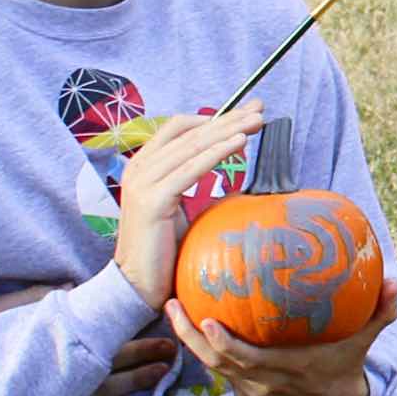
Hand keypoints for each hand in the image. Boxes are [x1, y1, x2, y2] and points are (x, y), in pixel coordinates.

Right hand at [0, 282, 178, 395]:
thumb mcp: (4, 310)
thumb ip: (38, 298)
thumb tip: (71, 286)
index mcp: (54, 344)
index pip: (103, 335)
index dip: (133, 330)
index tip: (160, 321)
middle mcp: (61, 374)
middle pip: (112, 363)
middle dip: (144, 355)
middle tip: (174, 347)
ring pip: (105, 393)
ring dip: (136, 383)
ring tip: (163, 374)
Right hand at [109, 106, 262, 310]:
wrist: (137, 284)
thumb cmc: (162, 248)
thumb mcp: (178, 205)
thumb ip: (192, 180)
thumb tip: (227, 166)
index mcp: (143, 165)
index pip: (180, 128)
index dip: (214, 118)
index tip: (246, 114)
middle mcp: (139, 168)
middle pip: (190, 132)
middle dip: (228, 119)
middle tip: (259, 110)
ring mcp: (142, 183)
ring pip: (192, 146)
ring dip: (228, 130)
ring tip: (256, 122)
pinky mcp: (152, 201)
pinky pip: (190, 169)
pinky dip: (216, 153)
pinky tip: (238, 144)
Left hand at [165, 285, 396, 395]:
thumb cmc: (344, 372)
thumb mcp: (362, 344)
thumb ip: (378, 315)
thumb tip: (396, 283)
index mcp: (284, 371)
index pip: (245, 359)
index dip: (223, 343)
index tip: (206, 320)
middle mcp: (260, 383)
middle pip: (214, 361)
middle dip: (189, 335)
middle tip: (172, 303)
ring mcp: (249, 390)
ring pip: (211, 367)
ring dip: (188, 341)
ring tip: (173, 308)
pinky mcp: (245, 393)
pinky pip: (219, 370)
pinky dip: (204, 350)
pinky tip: (194, 326)